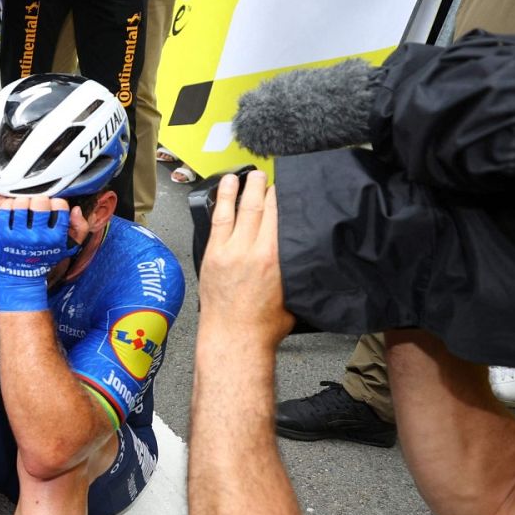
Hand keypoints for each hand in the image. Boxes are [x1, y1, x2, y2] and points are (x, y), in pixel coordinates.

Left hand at [0, 196, 78, 311]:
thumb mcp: (69, 248)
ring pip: (21, 203)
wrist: (23, 277)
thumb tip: (75, 209)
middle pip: (40, 202)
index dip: (57, 202)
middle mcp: (38, 237)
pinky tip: (11, 208)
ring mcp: (19, 236)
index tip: (53, 206)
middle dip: (40, 199)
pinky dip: (7, 205)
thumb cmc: (46, 258)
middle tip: (37, 204)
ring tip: (24, 205)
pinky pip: (4, 211)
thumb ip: (80, 228)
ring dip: (23, 201)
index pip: (60, 206)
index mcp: (56, 238)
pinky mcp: (3, 236)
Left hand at [197, 170, 292, 346]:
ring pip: (239, 209)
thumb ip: (294, 270)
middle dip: (266, 188)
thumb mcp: (292, 294)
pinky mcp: (212, 255)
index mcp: (275, 257)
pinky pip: (218, 220)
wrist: (234, 340)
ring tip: (249, 174)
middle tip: (269, 176)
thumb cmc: (263, 326)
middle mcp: (252, 250)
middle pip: (261, 207)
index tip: (286, 187)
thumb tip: (302, 255)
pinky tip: (225, 187)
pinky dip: (222, 200)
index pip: (281, 215)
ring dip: (244, 188)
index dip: (283, 197)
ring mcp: (229, 251)